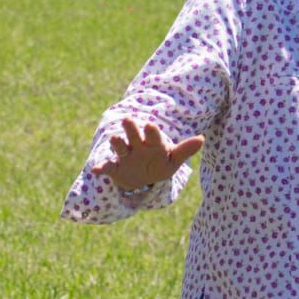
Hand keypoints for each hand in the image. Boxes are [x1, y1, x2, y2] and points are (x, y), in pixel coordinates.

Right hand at [90, 117, 204, 193]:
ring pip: (120, 147)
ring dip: (117, 143)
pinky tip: (96, 170)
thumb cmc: (159, 164)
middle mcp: (137, 146)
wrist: (142, 178)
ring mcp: (125, 156)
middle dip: (131, 129)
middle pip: (133, 135)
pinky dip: (101, 168)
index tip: (150, 125)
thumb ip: (185, 150)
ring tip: (114, 138)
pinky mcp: (115, 168)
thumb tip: (202, 139)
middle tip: (128, 120)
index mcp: (152, 143)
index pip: (153, 135)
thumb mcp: (172, 160)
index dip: (152, 132)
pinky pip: (108, 167)